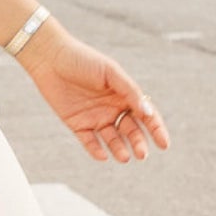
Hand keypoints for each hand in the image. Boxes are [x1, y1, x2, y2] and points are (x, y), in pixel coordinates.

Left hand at [22, 23, 168, 163]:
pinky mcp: (77, 124)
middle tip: (141, 154)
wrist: (51, 58)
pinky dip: (96, 150)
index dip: (156, 130)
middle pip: (131, 131)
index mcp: (124, 95)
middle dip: (138, 143)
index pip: (146, 115)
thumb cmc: (84, 60)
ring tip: (124, 157)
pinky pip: (89, 141)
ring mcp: (95, 117)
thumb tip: (148, 112)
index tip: (164, 144)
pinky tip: (103, 155)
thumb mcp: (110, 72)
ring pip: (112, 139)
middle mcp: (113, 108)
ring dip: (119, 149)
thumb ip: (130, 91)